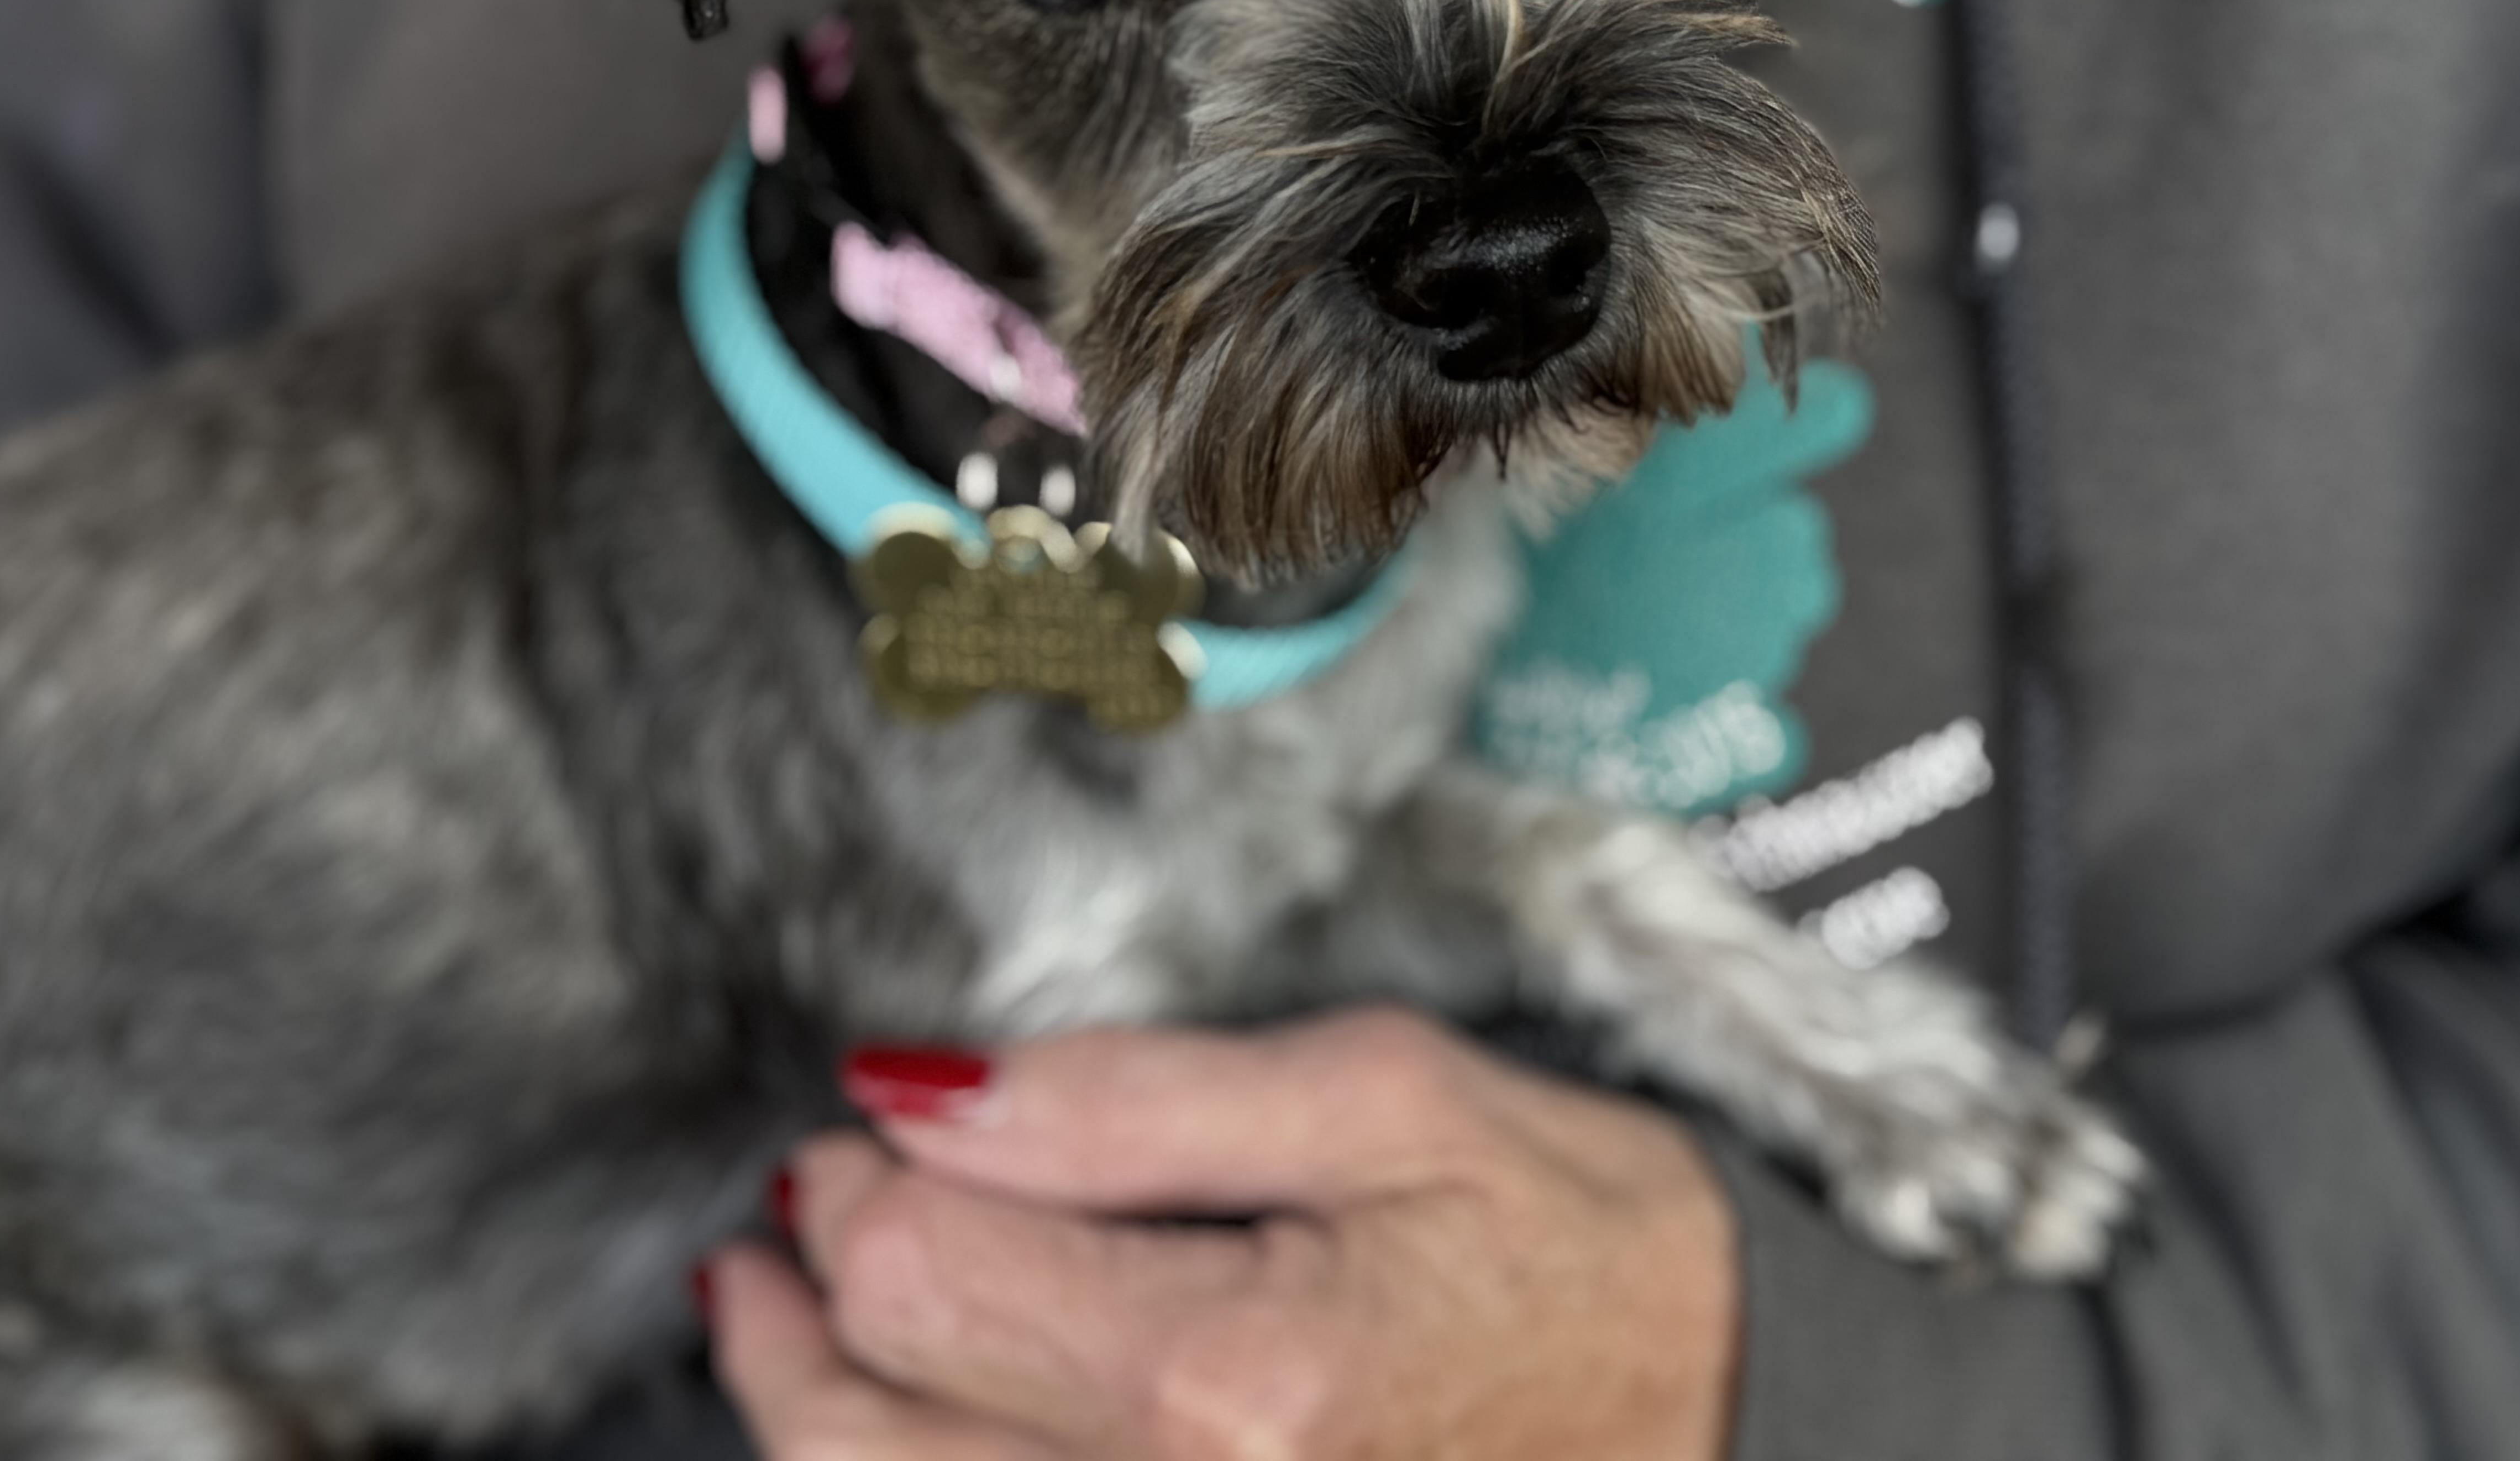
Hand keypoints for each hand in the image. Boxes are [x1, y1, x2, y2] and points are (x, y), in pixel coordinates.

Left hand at [701, 1008, 1738, 1459]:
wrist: (1733, 1414)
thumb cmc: (1583, 1244)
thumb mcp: (1387, 1095)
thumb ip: (1136, 1096)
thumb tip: (925, 1093)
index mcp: (1231, 1381)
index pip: (918, 1277)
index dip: (849, 1181)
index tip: (856, 1121)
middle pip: (862, 1433)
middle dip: (795, 1308)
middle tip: (787, 1215)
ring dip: (814, 1415)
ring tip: (785, 1320)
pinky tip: (907, 1425)